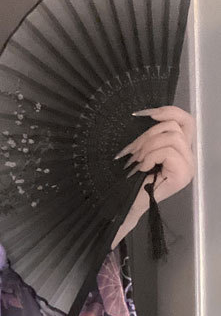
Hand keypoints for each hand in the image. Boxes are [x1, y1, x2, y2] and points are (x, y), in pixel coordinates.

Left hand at [111, 105, 196, 245]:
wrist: (126, 204)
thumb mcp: (141, 151)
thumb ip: (152, 135)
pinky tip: (142, 169)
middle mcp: (189, 157)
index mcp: (181, 149)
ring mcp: (188, 166)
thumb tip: (151, 112)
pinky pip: (168, 151)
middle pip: (174, 126)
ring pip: (171, 137)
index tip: (143, 114)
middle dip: (148, 135)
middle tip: (132, 152)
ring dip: (147, 147)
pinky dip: (150, 157)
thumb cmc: (130, 180)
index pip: (186, 120)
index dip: (167, 111)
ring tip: (136, 161)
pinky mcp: (183, 174)